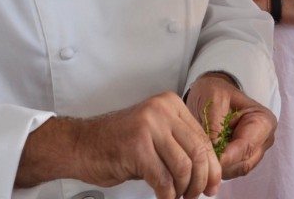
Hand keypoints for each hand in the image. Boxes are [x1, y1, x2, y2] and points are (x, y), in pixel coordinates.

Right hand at [17, 92, 220, 198]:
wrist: (79, 144)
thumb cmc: (116, 143)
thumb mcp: (154, 134)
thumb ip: (179, 144)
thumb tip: (209, 170)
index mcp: (170, 104)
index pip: (203, 138)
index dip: (213, 166)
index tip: (214, 183)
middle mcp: (161, 111)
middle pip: (198, 152)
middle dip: (203, 180)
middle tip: (199, 194)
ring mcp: (148, 127)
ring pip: (184, 167)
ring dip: (184, 189)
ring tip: (179, 197)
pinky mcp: (136, 148)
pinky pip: (163, 179)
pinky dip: (167, 194)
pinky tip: (165, 198)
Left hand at [185, 72, 277, 178]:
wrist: (212, 91)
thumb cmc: (215, 92)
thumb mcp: (213, 101)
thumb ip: (215, 126)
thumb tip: (213, 151)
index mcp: (263, 120)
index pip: (246, 146)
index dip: (227, 156)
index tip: (208, 160)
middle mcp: (264, 139)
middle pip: (244, 162)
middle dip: (221, 165)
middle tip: (198, 164)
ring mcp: (256, 150)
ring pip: (237, 170)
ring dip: (218, 168)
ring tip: (198, 161)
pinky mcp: (244, 158)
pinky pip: (231, 170)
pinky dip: (218, 168)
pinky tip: (203, 161)